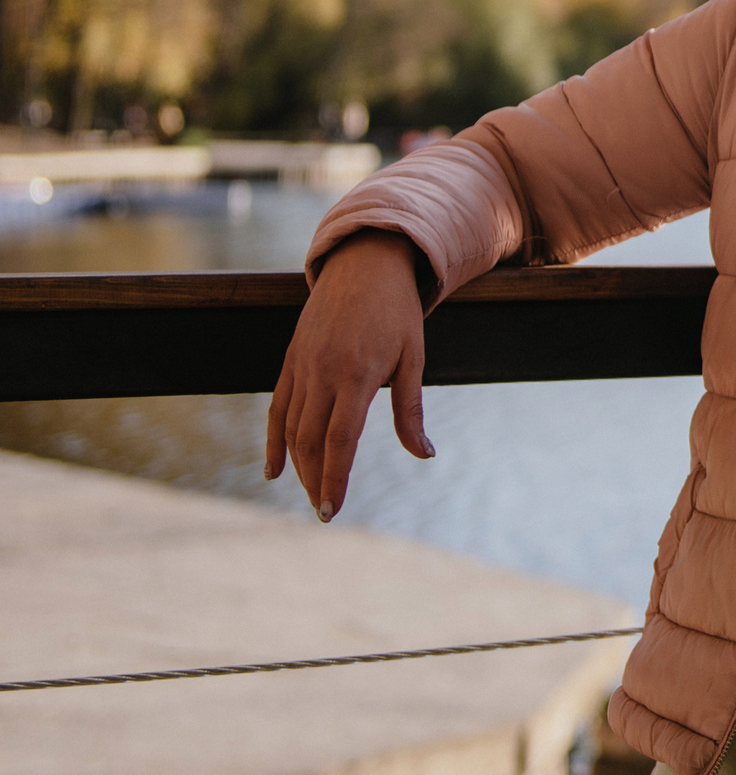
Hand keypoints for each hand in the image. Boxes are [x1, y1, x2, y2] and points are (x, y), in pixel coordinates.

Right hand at [266, 228, 434, 519]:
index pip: (340, 440)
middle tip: (325, 511)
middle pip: (311, 441)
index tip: (333, 509)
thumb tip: (424, 454)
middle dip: (316, 480)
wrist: (365, 264)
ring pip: (290, 428)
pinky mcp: (289, 360)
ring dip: (298, 465)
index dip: (334, 477)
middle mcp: (322, 373)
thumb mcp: (413, 358)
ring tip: (312, 493)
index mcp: (356, 375)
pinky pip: (276, 407)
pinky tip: (274, 470)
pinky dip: (273, 440)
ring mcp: (301, 366)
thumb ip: (410, 409)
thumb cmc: (397, 312)